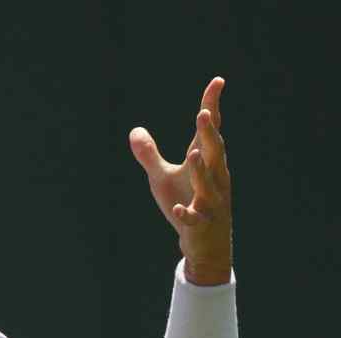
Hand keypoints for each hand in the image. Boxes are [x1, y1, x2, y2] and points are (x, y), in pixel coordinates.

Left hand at [129, 77, 232, 284]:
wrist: (205, 242)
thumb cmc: (187, 202)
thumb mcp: (162, 178)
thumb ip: (150, 155)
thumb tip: (134, 130)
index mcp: (206, 163)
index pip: (209, 131)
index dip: (212, 107)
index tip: (217, 81)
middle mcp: (214, 178)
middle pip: (214, 152)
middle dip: (209, 134)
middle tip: (204, 113)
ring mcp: (210, 202)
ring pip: (208, 184)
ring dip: (200, 170)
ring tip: (194, 154)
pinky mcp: (201, 224)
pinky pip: (195, 218)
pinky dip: (187, 214)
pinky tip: (179, 209)